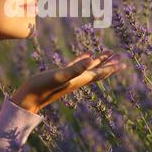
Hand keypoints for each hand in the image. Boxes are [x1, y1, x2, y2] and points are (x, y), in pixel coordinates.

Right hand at [10, 50, 126, 113]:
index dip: (111, 67)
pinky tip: (85, 56)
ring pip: (88, 68)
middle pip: (98, 71)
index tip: (122, 62)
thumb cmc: (43, 87)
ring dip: (98, 61)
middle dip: (109, 64)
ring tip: (106, 53)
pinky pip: (76, 66)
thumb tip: (92, 59)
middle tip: (120, 57)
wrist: (28, 98)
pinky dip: (82, 61)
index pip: (100, 72)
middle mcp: (78, 80)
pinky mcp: (61, 75)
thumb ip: (76, 67)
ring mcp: (70, 78)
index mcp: (80, 79)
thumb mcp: (60, 75)